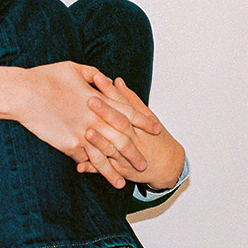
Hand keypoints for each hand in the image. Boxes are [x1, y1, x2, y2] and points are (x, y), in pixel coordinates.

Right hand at [0, 62, 161, 188]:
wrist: (24, 93)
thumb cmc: (46, 76)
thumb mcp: (73, 68)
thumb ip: (92, 74)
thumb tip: (103, 78)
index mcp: (98, 99)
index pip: (127, 113)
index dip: (143, 121)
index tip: (156, 129)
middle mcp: (94, 118)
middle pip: (121, 140)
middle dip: (134, 153)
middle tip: (145, 164)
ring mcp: (81, 133)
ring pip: (103, 157)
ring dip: (113, 171)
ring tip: (122, 183)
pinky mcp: (67, 144)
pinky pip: (83, 158)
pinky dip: (90, 168)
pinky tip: (96, 177)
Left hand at [77, 73, 184, 190]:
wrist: (168, 167)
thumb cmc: (155, 138)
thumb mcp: (147, 116)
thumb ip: (129, 99)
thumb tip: (117, 80)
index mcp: (138, 123)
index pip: (123, 104)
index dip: (111, 91)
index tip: (98, 78)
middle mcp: (133, 138)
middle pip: (119, 123)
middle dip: (105, 112)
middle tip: (89, 99)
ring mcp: (126, 155)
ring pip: (112, 148)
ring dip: (99, 141)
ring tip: (87, 132)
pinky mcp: (120, 170)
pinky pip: (104, 170)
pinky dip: (92, 168)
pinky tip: (80, 166)